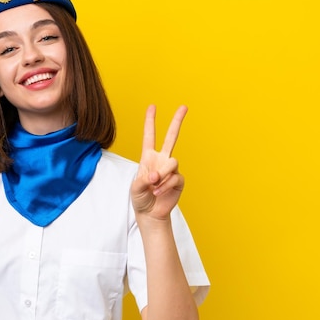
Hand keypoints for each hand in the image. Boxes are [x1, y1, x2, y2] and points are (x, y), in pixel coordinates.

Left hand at [130, 105, 187, 220]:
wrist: (150, 213)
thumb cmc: (140, 198)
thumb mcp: (135, 188)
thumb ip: (143, 180)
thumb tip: (157, 176)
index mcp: (148, 157)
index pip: (150, 135)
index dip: (150, 121)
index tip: (152, 106)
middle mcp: (161, 159)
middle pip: (171, 137)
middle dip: (177, 121)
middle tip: (184, 106)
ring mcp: (171, 169)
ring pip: (172, 162)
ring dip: (163, 175)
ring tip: (154, 187)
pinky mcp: (179, 180)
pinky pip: (175, 178)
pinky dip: (166, 186)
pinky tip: (159, 193)